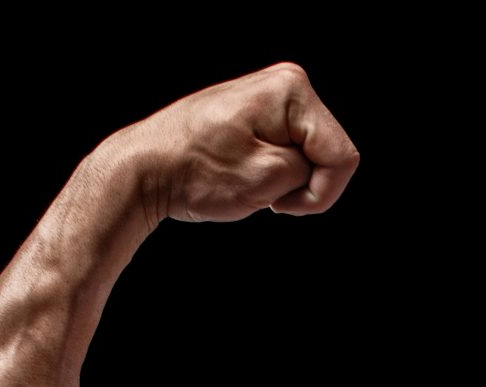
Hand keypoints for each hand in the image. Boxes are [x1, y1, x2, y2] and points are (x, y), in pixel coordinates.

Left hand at [111, 62, 360, 222]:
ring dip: (286, 180)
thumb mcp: (268, 179)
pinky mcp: (259, 113)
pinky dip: (273, 172)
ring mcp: (271, 96)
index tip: (279, 204)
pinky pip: (290, 153)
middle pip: (329, 153)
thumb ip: (310, 171)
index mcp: (291, 90)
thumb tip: (311, 164)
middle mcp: (285, 82)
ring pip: (311, 157)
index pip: (342, 156)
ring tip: (246, 180)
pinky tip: (243, 172)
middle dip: (303, 184)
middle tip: (259, 190)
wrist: (143, 168)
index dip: (319, 193)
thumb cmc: (196, 172)